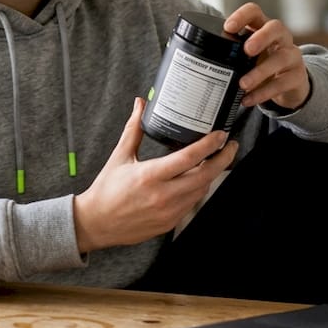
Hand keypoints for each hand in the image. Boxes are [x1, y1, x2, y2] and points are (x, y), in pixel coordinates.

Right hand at [73, 97, 236, 252]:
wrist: (98, 223)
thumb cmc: (107, 190)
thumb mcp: (120, 156)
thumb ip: (134, 129)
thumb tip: (140, 104)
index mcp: (150, 176)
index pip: (188, 158)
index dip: (209, 145)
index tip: (220, 135)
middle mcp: (163, 195)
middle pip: (205, 176)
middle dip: (223, 159)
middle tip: (230, 146)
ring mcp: (169, 212)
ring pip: (201, 190)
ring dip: (211, 174)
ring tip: (214, 159)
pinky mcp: (170, 222)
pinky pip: (192, 202)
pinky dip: (197, 188)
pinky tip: (196, 178)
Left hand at [224, 2, 310, 109]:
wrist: (290, 84)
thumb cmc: (262, 63)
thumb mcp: (247, 54)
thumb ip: (230, 52)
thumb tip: (199, 60)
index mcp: (263, 27)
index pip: (255, 12)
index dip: (242, 16)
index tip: (229, 27)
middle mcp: (281, 38)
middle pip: (276, 28)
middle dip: (261, 37)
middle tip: (247, 50)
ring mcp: (292, 56)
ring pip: (281, 58)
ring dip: (260, 71)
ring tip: (243, 84)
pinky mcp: (297, 76)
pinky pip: (282, 83)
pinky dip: (263, 93)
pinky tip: (248, 99)